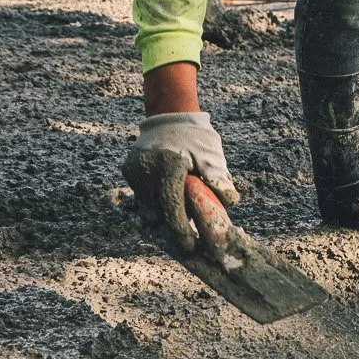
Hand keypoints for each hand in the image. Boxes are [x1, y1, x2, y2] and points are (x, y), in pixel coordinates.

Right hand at [124, 110, 238, 253]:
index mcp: (168, 165)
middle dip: (170, 229)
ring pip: (146, 205)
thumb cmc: (196, 137)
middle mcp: (146, 168)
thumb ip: (218, 178)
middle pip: (156, 210)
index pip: (171, 204)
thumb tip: (230, 202)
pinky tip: (165, 211)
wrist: (170, 114)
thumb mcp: (212, 155)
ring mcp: (134, 170)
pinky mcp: (129, 170)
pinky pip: (141, 195)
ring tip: (177, 228)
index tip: (189, 245)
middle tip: (186, 244)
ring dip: (161, 218)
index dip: (179, 229)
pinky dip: (153, 204)